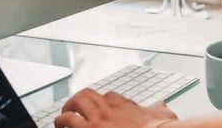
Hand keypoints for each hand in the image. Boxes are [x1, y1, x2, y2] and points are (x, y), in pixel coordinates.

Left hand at [54, 89, 176, 127]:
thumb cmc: (158, 127)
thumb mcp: (161, 114)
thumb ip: (158, 108)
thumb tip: (162, 105)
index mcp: (122, 103)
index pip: (107, 96)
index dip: (100, 102)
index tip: (98, 109)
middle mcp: (106, 108)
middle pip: (84, 96)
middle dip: (75, 102)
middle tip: (70, 110)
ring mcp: (95, 121)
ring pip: (71, 109)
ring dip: (63, 116)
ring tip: (60, 122)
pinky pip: (67, 125)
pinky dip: (62, 127)